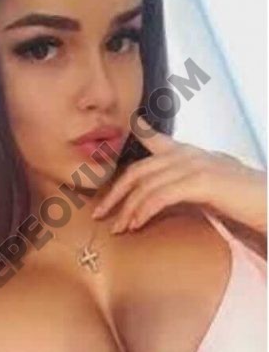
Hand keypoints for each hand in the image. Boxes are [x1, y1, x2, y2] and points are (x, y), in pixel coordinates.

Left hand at [92, 118, 266, 234]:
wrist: (268, 203)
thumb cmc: (239, 199)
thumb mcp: (208, 184)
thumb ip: (182, 182)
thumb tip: (161, 194)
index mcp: (188, 153)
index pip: (158, 140)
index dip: (140, 131)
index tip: (130, 123)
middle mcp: (187, 154)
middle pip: (138, 171)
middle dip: (114, 194)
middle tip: (99, 213)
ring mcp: (193, 165)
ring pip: (145, 186)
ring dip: (126, 210)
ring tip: (116, 228)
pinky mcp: (201, 181)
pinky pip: (161, 196)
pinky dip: (144, 211)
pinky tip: (136, 224)